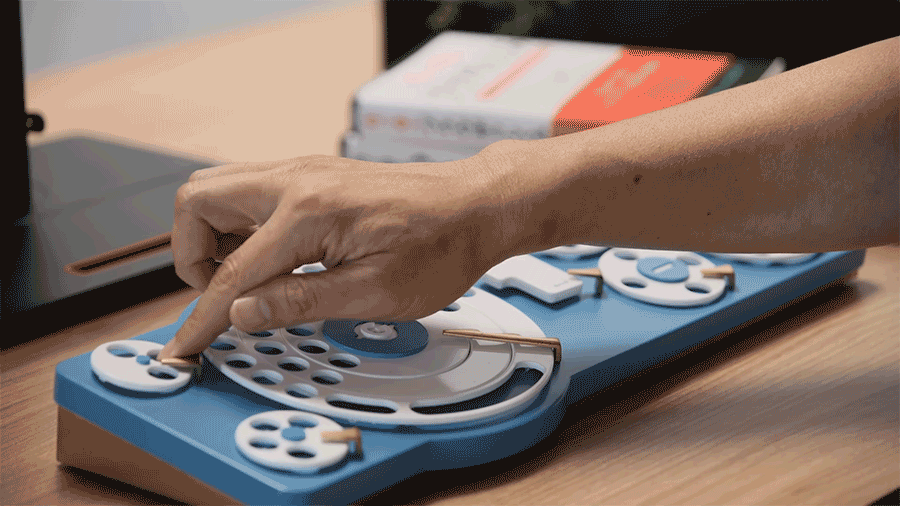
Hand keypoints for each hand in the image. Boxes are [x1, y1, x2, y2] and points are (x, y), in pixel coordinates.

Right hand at [158, 152, 510, 359]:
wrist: (475, 206)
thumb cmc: (440, 247)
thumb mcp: (375, 292)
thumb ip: (300, 302)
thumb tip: (240, 312)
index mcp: (309, 212)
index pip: (232, 272)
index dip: (202, 318)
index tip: (186, 347)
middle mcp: (296, 180)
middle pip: (197, 202)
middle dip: (191, 256)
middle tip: (223, 297)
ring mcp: (302, 172)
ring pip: (217, 191)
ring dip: (212, 237)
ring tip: (250, 281)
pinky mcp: (312, 177)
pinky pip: (248, 192)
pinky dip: (239, 226)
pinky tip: (275, 260)